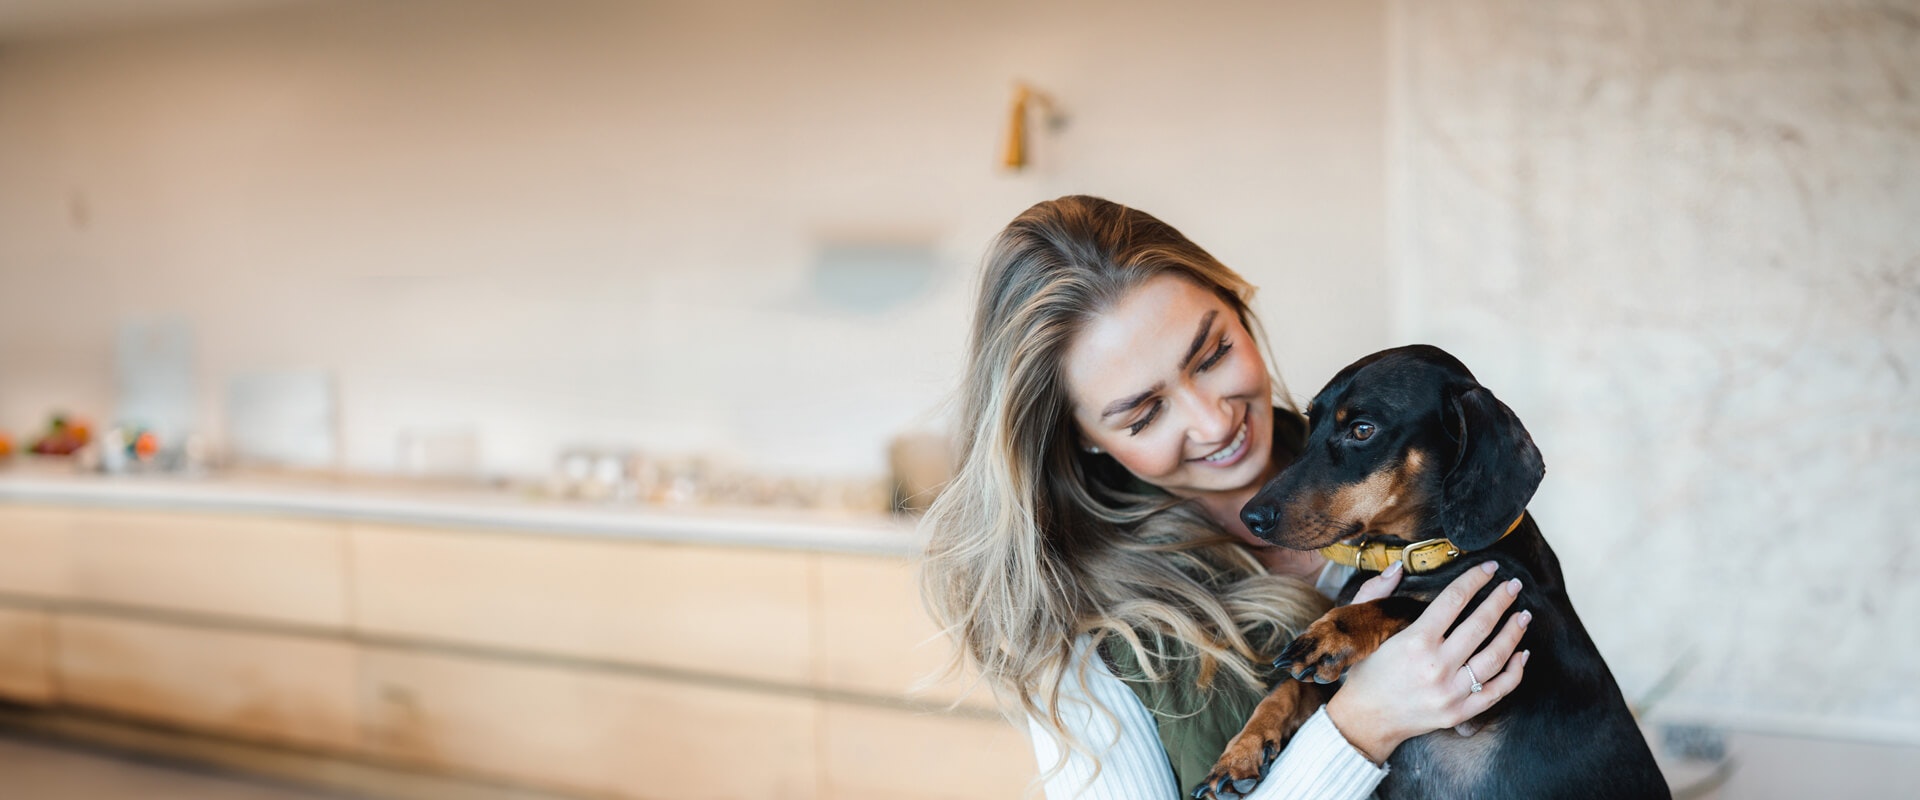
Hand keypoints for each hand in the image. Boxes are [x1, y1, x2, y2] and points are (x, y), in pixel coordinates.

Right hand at [1322, 561, 1530, 763]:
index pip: (1453, 600)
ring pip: (1495, 657)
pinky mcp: (1459, 712)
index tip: (1490, 568)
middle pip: (1480, 625)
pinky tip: (1521, 654)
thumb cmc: (1366, 671)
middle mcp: (1436, 666)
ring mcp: (1450, 692)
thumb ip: (1376, 592)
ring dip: (1514, 633)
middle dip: (1501, 600)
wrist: (1365, 718)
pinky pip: (1497, 691)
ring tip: (1523, 615)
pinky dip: (1514, 672)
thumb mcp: (1362, 627)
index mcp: (1414, 641)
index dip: (1475, 579)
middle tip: (1514, 585)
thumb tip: (1397, 567)